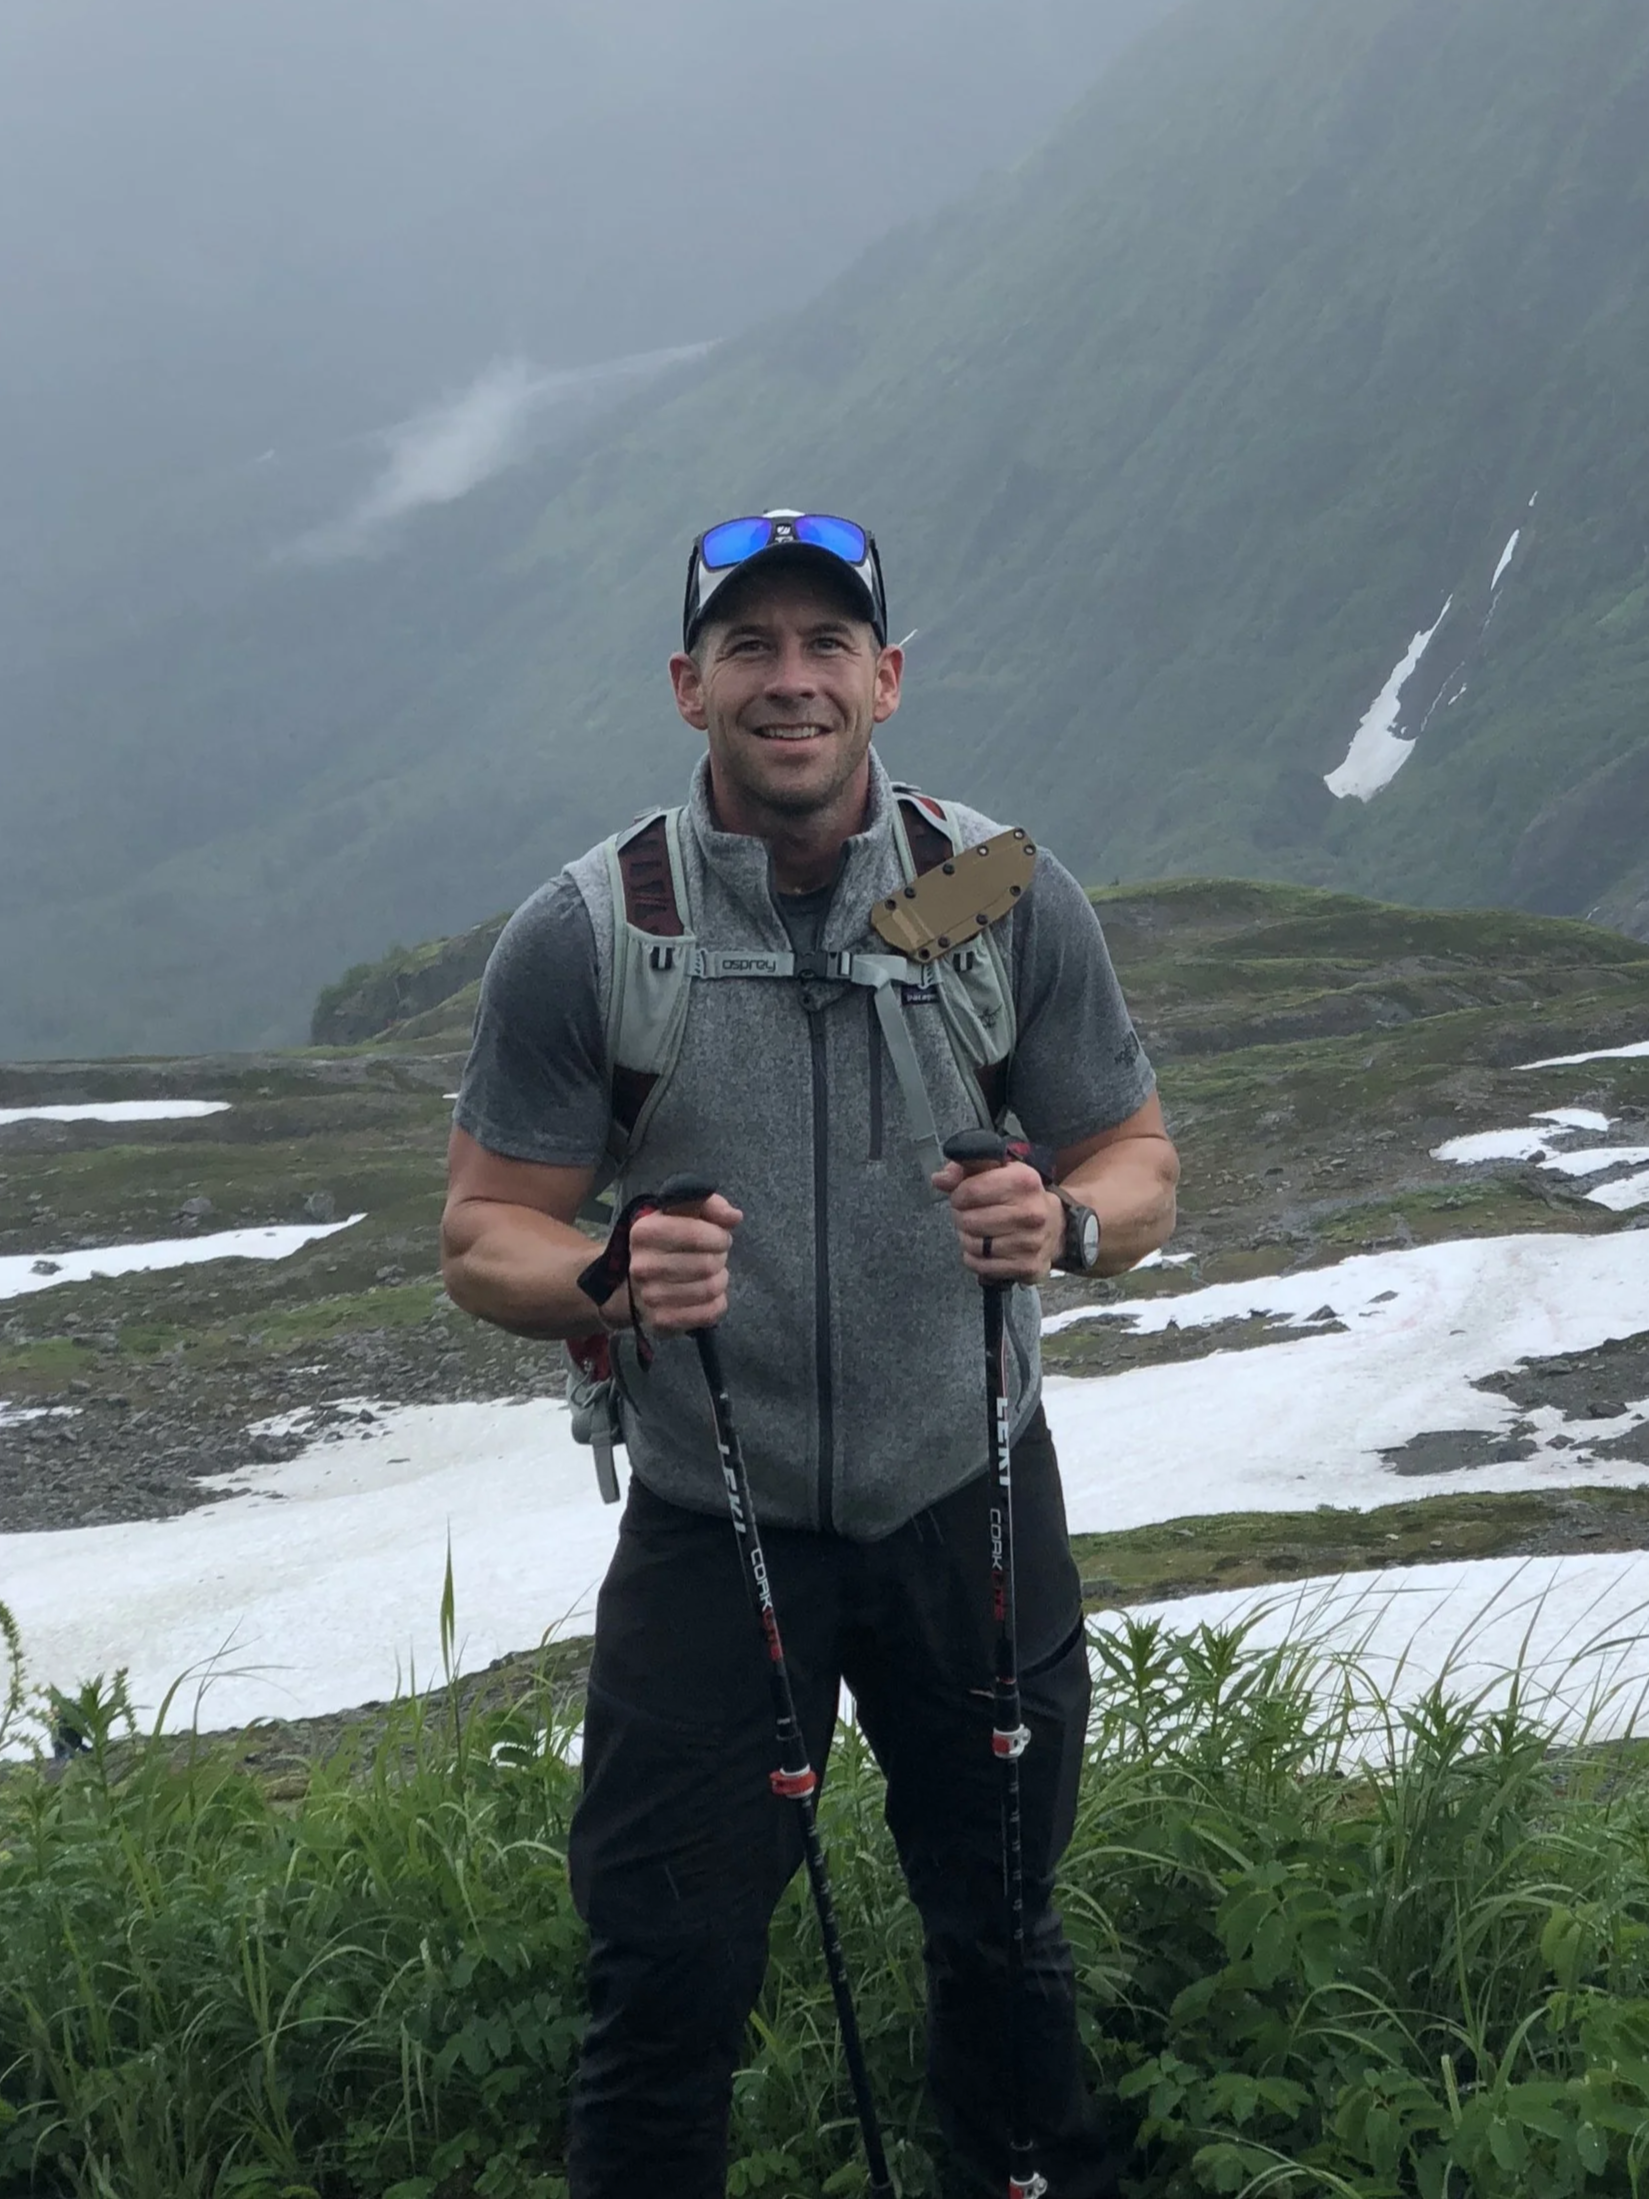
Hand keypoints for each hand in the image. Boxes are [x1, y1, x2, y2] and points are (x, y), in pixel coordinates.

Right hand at [627, 1192, 743, 1333]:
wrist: (641, 1281)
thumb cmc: (671, 1241)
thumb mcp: (686, 1213)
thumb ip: (711, 1205)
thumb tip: (734, 1216)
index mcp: (644, 1232)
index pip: (696, 1234)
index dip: (719, 1236)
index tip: (720, 1237)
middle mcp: (641, 1265)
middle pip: (707, 1264)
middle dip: (719, 1258)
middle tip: (714, 1257)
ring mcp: (650, 1296)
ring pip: (710, 1289)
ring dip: (720, 1280)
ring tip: (711, 1274)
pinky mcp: (661, 1321)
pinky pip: (709, 1313)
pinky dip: (718, 1303)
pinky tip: (708, 1295)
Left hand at [930, 1158, 1059, 1283]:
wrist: (1057, 1226)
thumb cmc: (1020, 1196)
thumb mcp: (998, 1172)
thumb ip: (966, 1169)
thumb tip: (939, 1179)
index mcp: (1024, 1181)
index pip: (970, 1191)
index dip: (958, 1195)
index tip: (961, 1197)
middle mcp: (1032, 1212)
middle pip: (969, 1220)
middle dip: (961, 1218)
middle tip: (969, 1215)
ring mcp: (1031, 1242)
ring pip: (973, 1245)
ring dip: (967, 1239)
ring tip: (978, 1231)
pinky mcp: (1028, 1266)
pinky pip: (981, 1266)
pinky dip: (975, 1259)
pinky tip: (984, 1249)